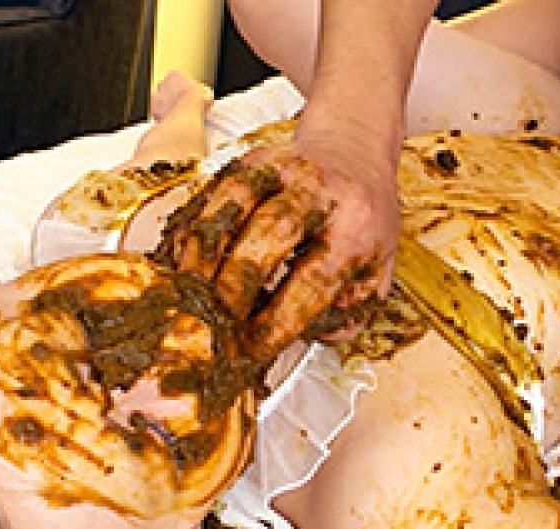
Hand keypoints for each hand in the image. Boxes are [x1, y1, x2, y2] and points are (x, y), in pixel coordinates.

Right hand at [155, 132, 400, 358]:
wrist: (354, 149)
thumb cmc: (362, 218)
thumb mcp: (376, 269)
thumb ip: (349, 311)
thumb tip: (307, 338)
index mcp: (356, 225)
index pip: (315, 278)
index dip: (279, 320)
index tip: (254, 349)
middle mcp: (320, 189)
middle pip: (273, 229)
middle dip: (237, 284)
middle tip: (215, 325)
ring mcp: (281, 169)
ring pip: (235, 202)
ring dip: (205, 254)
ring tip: (189, 296)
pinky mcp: (249, 160)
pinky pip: (212, 194)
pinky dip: (194, 232)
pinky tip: (183, 266)